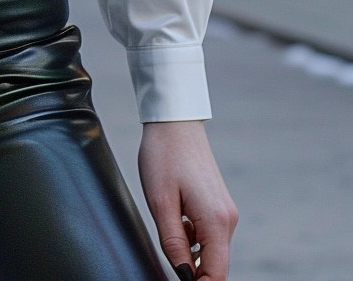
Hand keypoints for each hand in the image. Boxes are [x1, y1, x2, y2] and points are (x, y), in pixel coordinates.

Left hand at [138, 120, 237, 279]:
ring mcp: (225, 211)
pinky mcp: (218, 205)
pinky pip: (208, 235)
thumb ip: (174, 244)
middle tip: (169, 259)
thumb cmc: (164, 156)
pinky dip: (193, 239)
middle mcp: (227, 219)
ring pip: (211, 251)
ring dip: (191, 254)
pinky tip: (174, 221)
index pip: (216, 275)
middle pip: (215, 265)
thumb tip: (185, 276)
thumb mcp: (160, 203)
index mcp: (216, 221)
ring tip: (167, 231)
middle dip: (194, 272)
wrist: (174, 122)